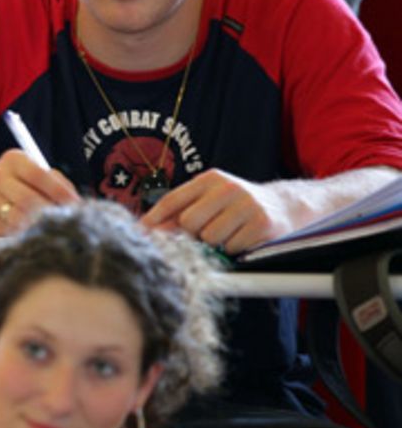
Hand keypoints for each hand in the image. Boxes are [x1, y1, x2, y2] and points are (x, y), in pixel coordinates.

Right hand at [0, 150, 80, 238]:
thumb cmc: (25, 186)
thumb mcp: (42, 176)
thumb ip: (59, 185)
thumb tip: (73, 203)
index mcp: (14, 159)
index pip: (38, 175)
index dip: (58, 191)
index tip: (73, 204)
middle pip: (27, 200)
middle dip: (48, 213)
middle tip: (60, 220)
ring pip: (18, 219)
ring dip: (35, 225)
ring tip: (42, 224)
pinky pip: (8, 232)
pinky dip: (21, 234)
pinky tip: (24, 228)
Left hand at [141, 169, 292, 253]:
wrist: (284, 205)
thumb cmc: (237, 204)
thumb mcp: (210, 198)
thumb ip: (180, 210)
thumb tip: (147, 229)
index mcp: (210, 179)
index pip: (173, 199)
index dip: (154, 219)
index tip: (141, 233)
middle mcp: (228, 188)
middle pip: (188, 222)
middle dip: (192, 233)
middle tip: (206, 231)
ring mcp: (247, 205)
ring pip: (209, 238)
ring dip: (215, 243)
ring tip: (228, 232)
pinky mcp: (262, 224)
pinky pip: (231, 248)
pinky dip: (234, 248)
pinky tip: (243, 237)